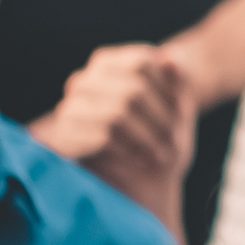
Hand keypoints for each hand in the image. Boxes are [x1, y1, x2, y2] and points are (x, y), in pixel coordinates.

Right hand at [30, 43, 193, 238]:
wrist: (139, 187)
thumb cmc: (160, 142)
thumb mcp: (179, 111)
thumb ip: (178, 83)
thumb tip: (171, 57)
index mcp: (107, 65)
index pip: (141, 61)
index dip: (167, 89)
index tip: (182, 115)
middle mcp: (83, 81)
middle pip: (133, 89)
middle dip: (161, 119)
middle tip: (174, 144)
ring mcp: (69, 109)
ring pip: (119, 112)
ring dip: (148, 137)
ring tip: (163, 156)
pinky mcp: (63, 138)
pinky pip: (102, 136)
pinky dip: (129, 150)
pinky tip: (141, 161)